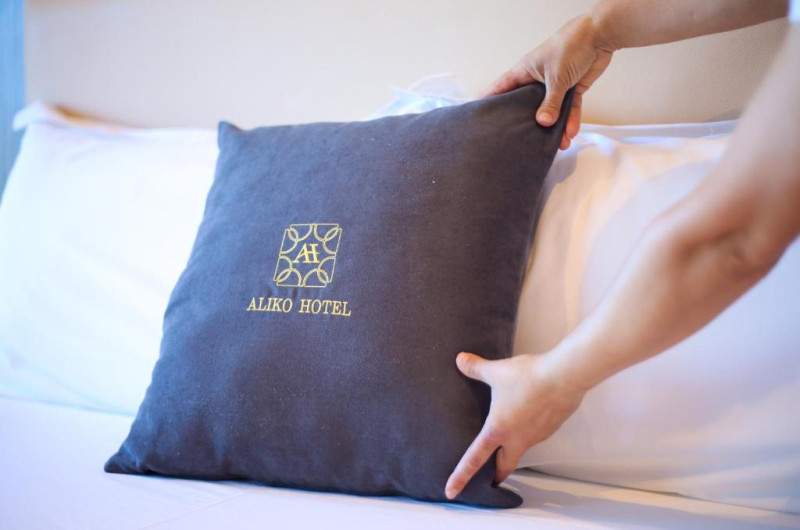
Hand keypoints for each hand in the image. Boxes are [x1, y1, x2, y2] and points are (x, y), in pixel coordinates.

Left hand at [444, 351, 585, 499]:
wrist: (564, 376)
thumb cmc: (528, 377)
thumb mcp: (496, 371)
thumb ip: (476, 368)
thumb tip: (460, 359)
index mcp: (498, 430)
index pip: (474, 459)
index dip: (461, 476)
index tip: (452, 491)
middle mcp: (518, 439)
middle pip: (505, 466)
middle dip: (496, 474)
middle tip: (490, 476)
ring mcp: (537, 435)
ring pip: (522, 448)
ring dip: (514, 447)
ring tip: (508, 434)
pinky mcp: (551, 427)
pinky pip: (536, 434)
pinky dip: (529, 430)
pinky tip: (529, 414)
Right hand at [479, 14, 614, 149]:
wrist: (600, 35)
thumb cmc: (571, 46)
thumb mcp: (556, 78)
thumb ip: (550, 102)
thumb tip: (542, 123)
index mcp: (525, 71)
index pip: (502, 87)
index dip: (490, 99)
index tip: (478, 113)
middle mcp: (537, 79)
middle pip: (527, 104)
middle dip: (525, 122)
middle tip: (518, 139)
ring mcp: (555, 84)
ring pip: (551, 110)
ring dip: (554, 127)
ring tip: (555, 145)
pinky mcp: (572, 88)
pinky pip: (568, 108)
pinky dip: (570, 119)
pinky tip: (570, 133)